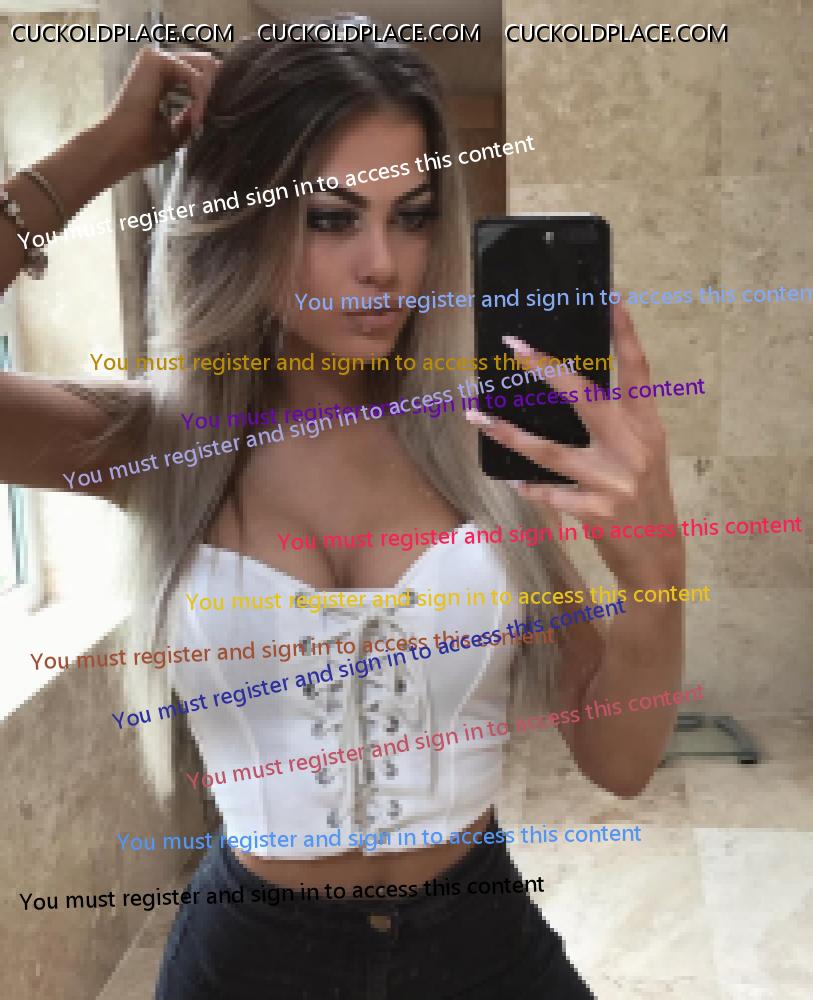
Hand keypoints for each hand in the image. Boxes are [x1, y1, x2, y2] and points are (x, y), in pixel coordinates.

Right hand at [101, 47, 219, 174]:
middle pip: (207, 66)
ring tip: (203, 119)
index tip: (215, 120)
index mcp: (164, 80)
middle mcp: (160, 64)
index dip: (217, 94)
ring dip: (211, 94)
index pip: (202, 75)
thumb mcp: (179, 130)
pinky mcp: (155, 59)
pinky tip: (198, 113)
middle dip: (218, 92)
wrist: (122, 146)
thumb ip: (194, 115)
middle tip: (215, 118)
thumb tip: (214, 107)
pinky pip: (194, 72)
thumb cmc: (144, 144)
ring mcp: (157, 58)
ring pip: (205, 66)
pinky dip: (202, 94)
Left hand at [466, 302, 683, 584]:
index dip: (625, 332)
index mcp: (646, 424)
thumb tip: (568, 389)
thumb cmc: (643, 496)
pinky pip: (550, 494)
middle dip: (546, 368)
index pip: (637, 370)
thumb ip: (616, 422)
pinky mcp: (597, 511)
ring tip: (476, 415)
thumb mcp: (641, 452)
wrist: (658, 555)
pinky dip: (531, 487)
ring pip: (550, 450)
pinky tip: (515, 481)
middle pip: (584, 396)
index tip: (610, 296)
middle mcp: (633, 445)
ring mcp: (615, 479)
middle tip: (514, 346)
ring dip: (508, 433)